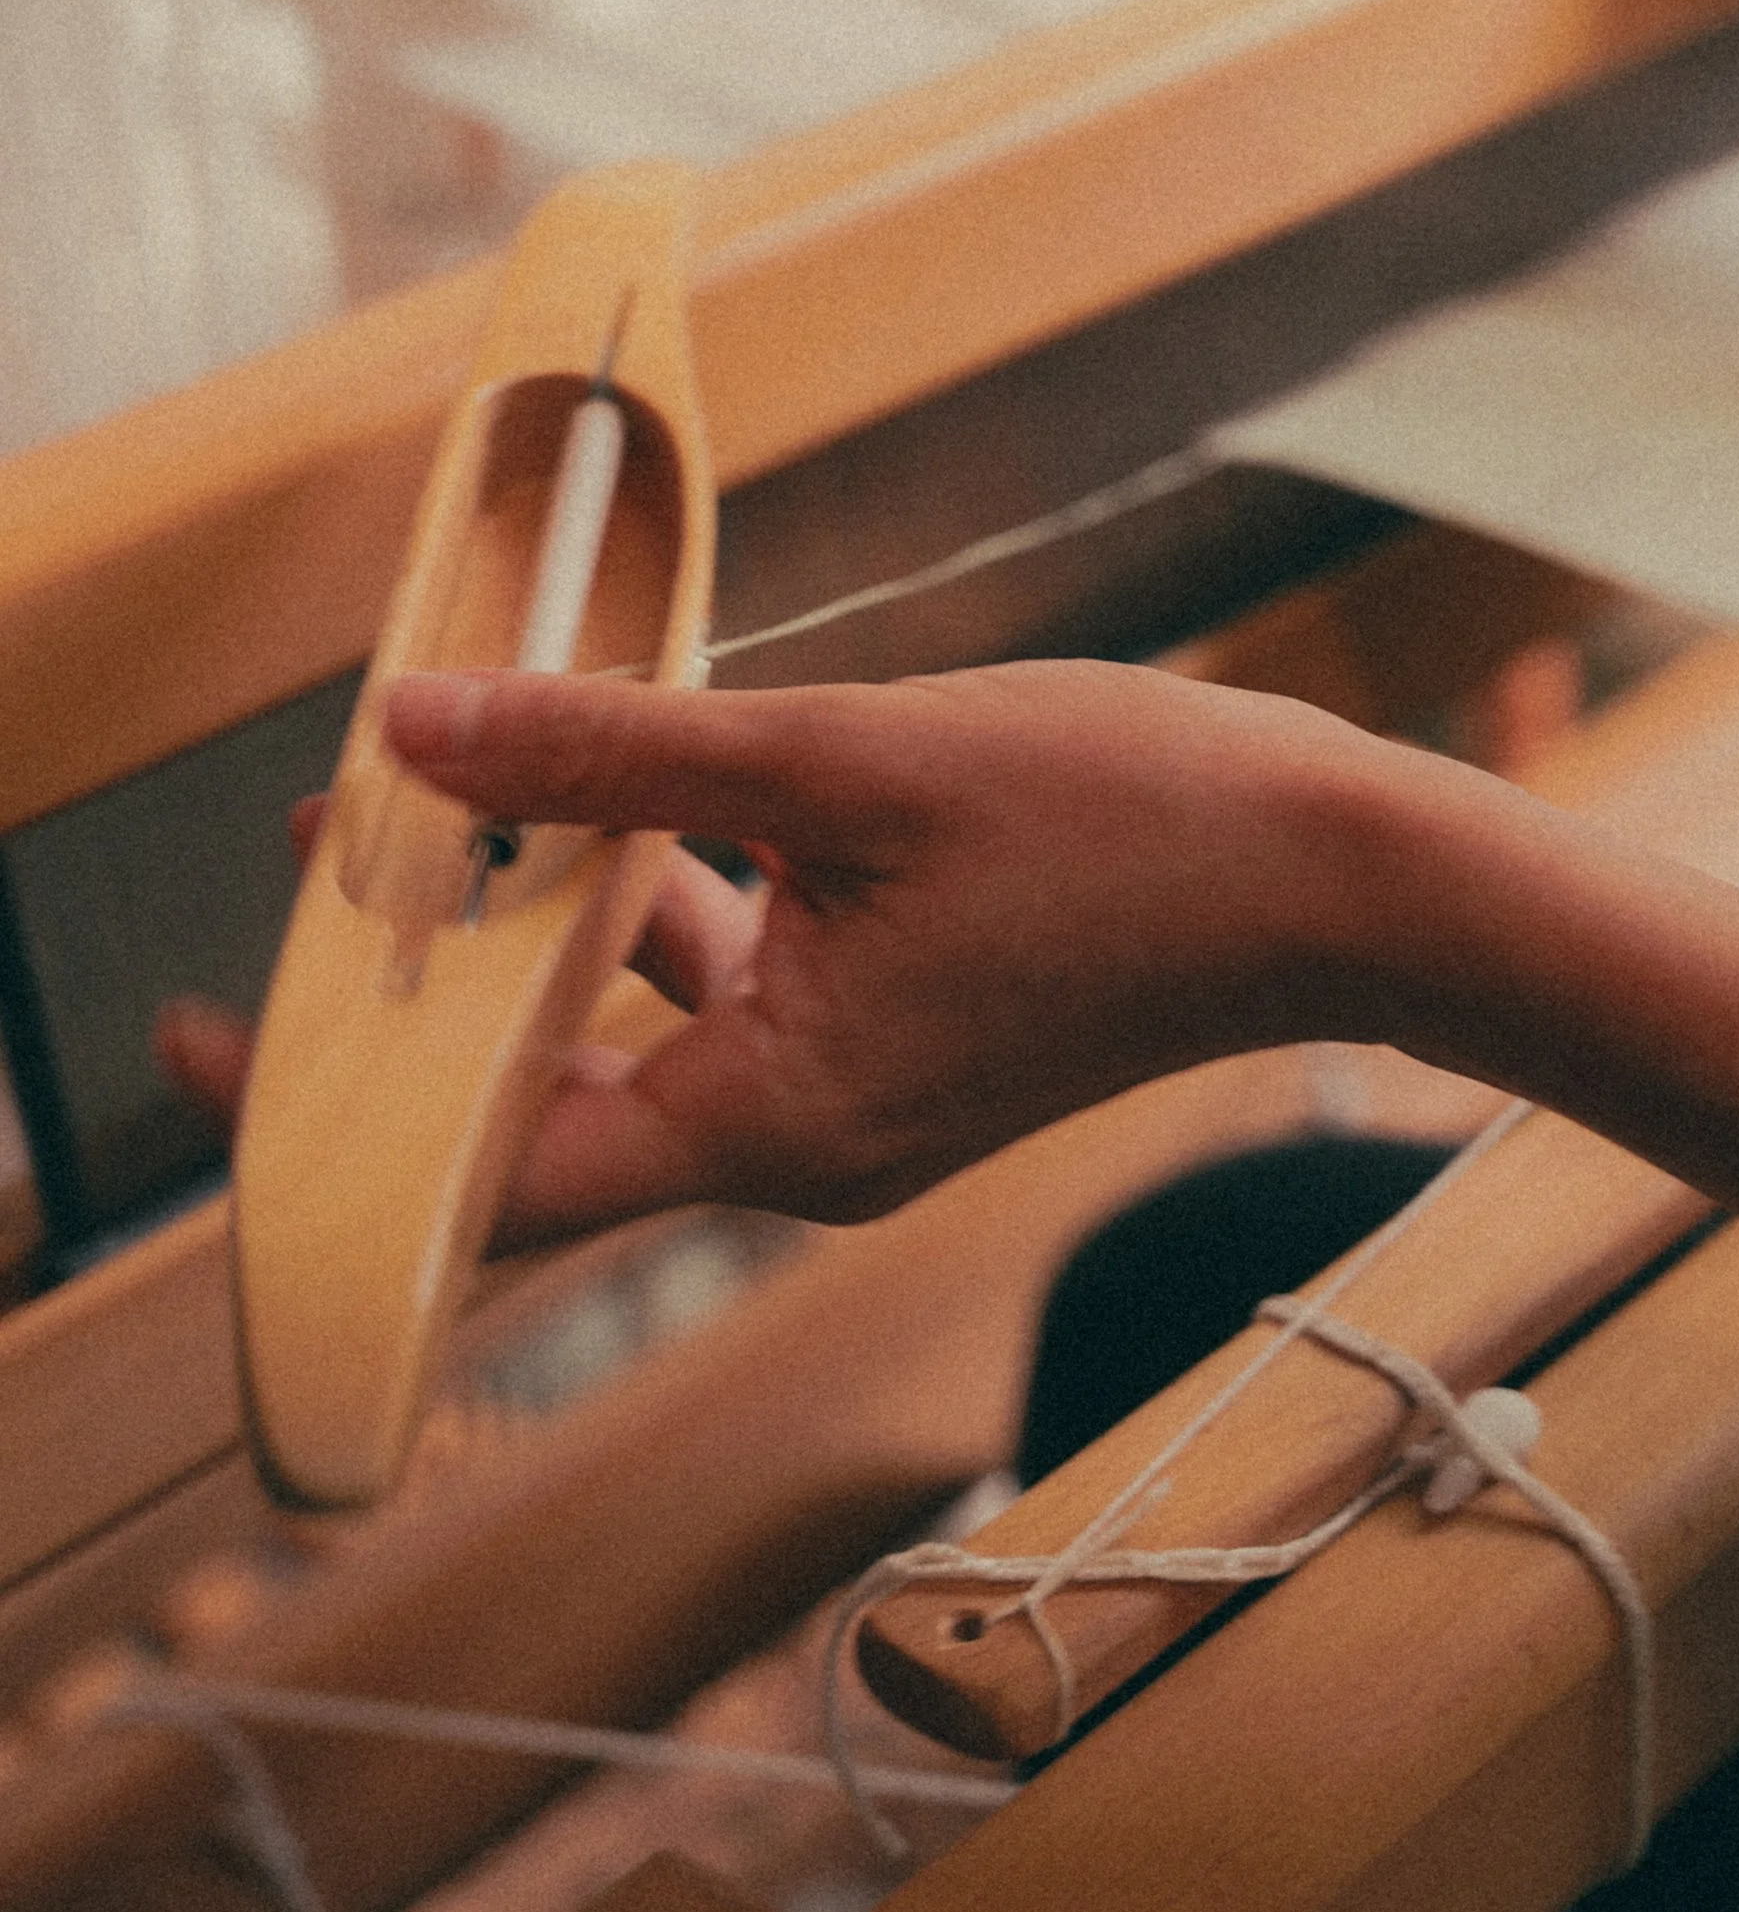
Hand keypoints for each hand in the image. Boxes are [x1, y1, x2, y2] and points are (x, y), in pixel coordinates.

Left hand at [167, 665, 1400, 1244]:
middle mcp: (799, 1145)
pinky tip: (643, 780)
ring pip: (637, 1028)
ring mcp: (853, 1099)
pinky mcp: (898, 1041)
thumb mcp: (845, 759)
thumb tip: (423, 733)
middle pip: (546, 1100)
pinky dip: (663, 900)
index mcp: (777, 1121)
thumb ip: (619, 755)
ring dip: (548, 917)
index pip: (489, 1178)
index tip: (224, 1030)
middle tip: (349, 845)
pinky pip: (732, 988)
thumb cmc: (1130, 824)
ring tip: (464, 787)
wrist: (1341, 877)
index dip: (331, 1120)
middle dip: (433, 973)